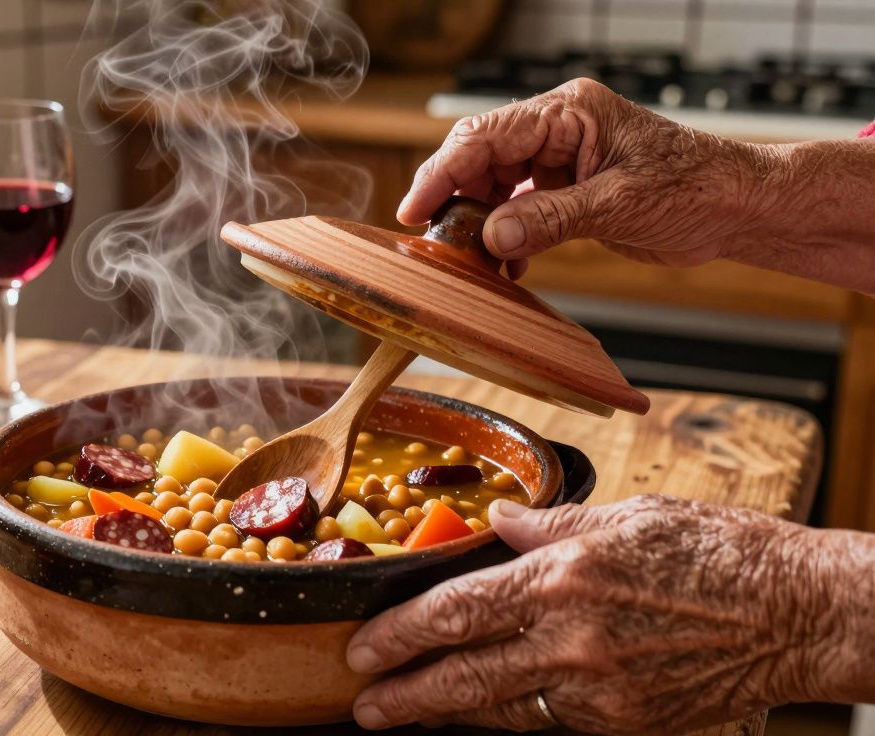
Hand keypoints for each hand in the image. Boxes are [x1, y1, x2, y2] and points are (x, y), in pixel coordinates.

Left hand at [346, 495, 858, 733]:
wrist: (798, 613)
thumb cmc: (719, 553)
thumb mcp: (629, 516)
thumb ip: (551, 524)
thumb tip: (497, 521)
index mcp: (567, 574)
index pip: (459, 609)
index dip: (402, 633)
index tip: (364, 646)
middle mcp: (576, 637)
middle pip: (467, 675)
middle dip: (405, 693)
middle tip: (364, 703)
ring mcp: (602, 688)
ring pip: (502, 710)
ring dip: (446, 714)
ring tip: (404, 715)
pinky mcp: (628, 722)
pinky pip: (551, 724)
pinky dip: (509, 721)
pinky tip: (481, 717)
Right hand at [400, 78, 767, 274]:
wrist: (738, 208)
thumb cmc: (696, 187)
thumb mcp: (618, 205)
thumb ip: (550, 218)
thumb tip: (491, 235)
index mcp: (569, 113)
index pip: (486, 136)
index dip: (443, 173)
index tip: (415, 211)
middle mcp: (559, 130)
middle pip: (481, 158)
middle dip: (456, 198)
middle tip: (437, 241)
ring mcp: (561, 160)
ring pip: (495, 186)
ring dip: (482, 223)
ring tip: (475, 259)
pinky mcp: (567, 191)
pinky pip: (518, 209)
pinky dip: (507, 237)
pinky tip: (509, 264)